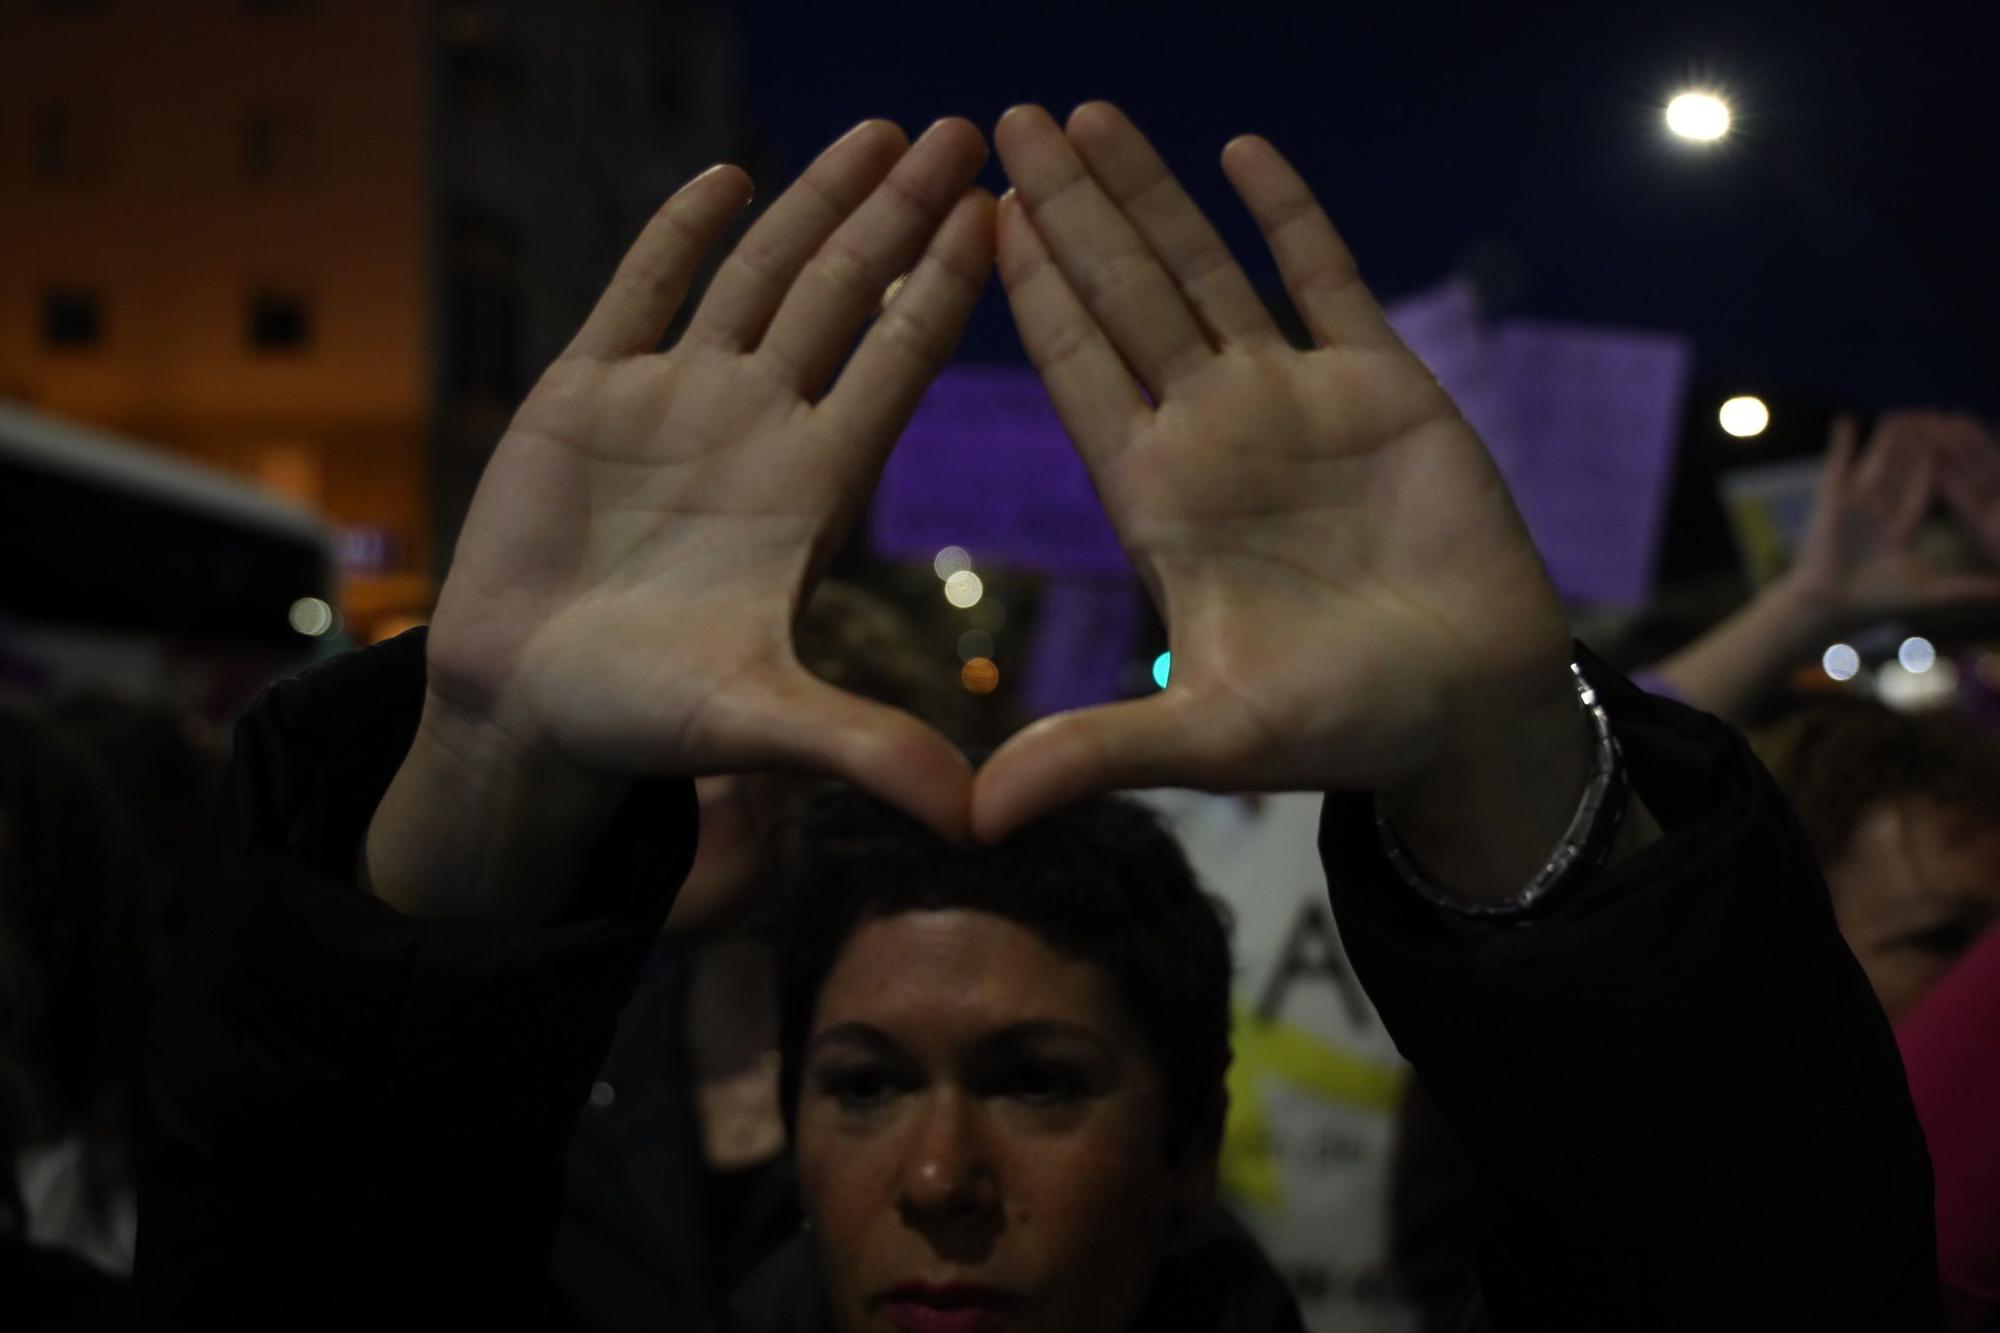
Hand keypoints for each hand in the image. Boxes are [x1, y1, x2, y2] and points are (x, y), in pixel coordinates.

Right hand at [369, 119, 993, 916]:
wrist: (523, 710)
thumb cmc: (642, 721)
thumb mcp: (761, 727)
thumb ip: (866, 752)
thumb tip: (982, 820)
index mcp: (810, 490)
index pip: (896, 364)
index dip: (947, 291)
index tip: (1001, 217)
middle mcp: (755, 430)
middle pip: (845, 298)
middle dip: (902, 215)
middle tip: (964, 134)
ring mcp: (672, 403)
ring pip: (758, 277)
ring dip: (816, 204)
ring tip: (881, 133)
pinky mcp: (583, 395)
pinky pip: (641, 292)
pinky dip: (681, 235)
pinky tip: (731, 178)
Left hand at [973, 104, 1582, 890]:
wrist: (1472, 710)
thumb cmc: (1345, 730)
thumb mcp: (1213, 742)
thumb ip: (1100, 752)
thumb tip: (974, 819)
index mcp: (1156, 499)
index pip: (1074, 372)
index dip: (1026, 294)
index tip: (972, 216)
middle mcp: (1210, 433)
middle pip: (1121, 299)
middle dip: (1067, 212)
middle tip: (1004, 122)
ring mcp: (1294, 400)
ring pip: (1206, 273)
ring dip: (1149, 195)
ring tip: (1086, 114)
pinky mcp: (1383, 386)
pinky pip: (1327, 280)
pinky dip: (1287, 217)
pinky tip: (1241, 151)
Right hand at [1782, 411, 1999, 630]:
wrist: (1829, 602)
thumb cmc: (1877, 600)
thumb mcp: (1931, 590)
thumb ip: (1968, 587)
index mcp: (1904, 527)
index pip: (1927, 488)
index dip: (1941, 465)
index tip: (1956, 442)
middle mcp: (1880, 510)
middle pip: (1903, 469)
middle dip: (1916, 444)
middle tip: (1930, 416)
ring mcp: (1854, 500)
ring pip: (1875, 461)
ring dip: (1886, 438)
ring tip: (1898, 413)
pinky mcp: (1829, 496)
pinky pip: (1837, 463)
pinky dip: (1841, 442)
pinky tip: (1846, 419)